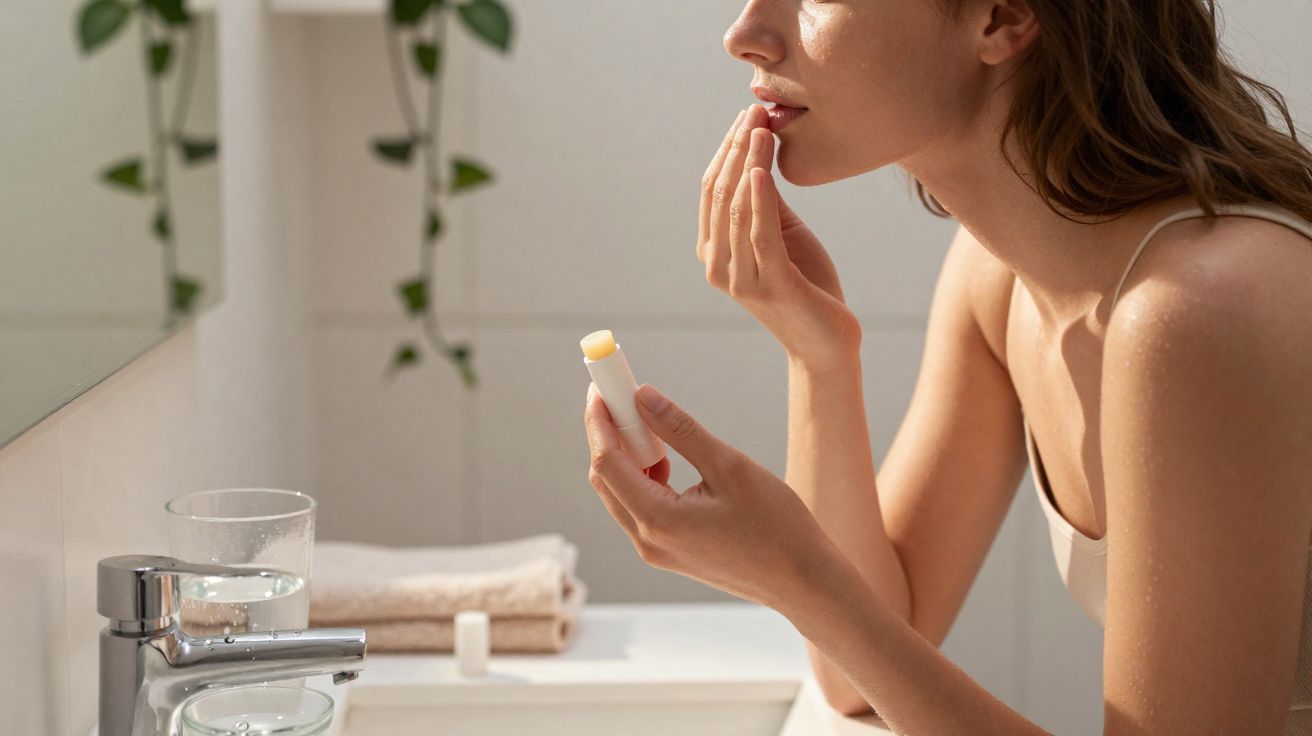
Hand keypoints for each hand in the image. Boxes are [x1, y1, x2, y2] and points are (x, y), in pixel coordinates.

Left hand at [583, 381, 838, 611]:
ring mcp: (656, 552)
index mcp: (659, 520)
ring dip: (626, 456)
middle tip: (622, 397)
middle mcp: (648, 541)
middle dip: (608, 434)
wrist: (803, 581)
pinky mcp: (669, 554)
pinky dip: (642, 479)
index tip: (602, 387)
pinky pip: (639, 510)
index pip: (607, 461)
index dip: (600, 420)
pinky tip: (666, 460)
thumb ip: (680, 430)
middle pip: (605, 479)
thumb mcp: (729, 466)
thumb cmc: (776, 526)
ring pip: (620, 495)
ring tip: (650, 425)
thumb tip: (642, 396)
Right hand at [699, 105, 861, 369]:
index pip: (713, 190)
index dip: (728, 149)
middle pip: (720, 193)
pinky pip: (759, 234)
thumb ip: (767, 203)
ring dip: (748, 162)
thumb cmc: (808, 287)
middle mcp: (718, 265)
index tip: (749, 115)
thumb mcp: (785, 235)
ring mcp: (740, 277)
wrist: (827, 343)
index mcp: (715, 251)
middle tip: (756, 111)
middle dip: (736, 147)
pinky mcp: (770, 284)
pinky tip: (762, 170)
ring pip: (736, 207)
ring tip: (762, 129)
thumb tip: (758, 153)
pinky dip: (758, 199)